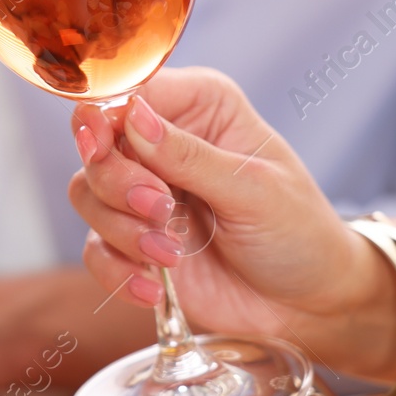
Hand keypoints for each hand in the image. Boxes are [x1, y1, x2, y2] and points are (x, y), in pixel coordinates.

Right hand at [68, 67, 395, 378]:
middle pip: (96, 142)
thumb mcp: (254, 190)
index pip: (130, 91)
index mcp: (199, 107)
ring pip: (87, 193)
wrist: (309, 304)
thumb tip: (132, 116)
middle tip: (161, 210)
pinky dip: (117, 271)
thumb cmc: (299, 233)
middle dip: (118, 182)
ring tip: (170, 254)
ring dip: (121, 229)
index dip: (105, 116)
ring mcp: (145, 194)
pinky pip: (95, 249)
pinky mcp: (134, 242)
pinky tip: (153, 287)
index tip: (101, 146)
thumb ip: (190, 155)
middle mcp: (162, 143)